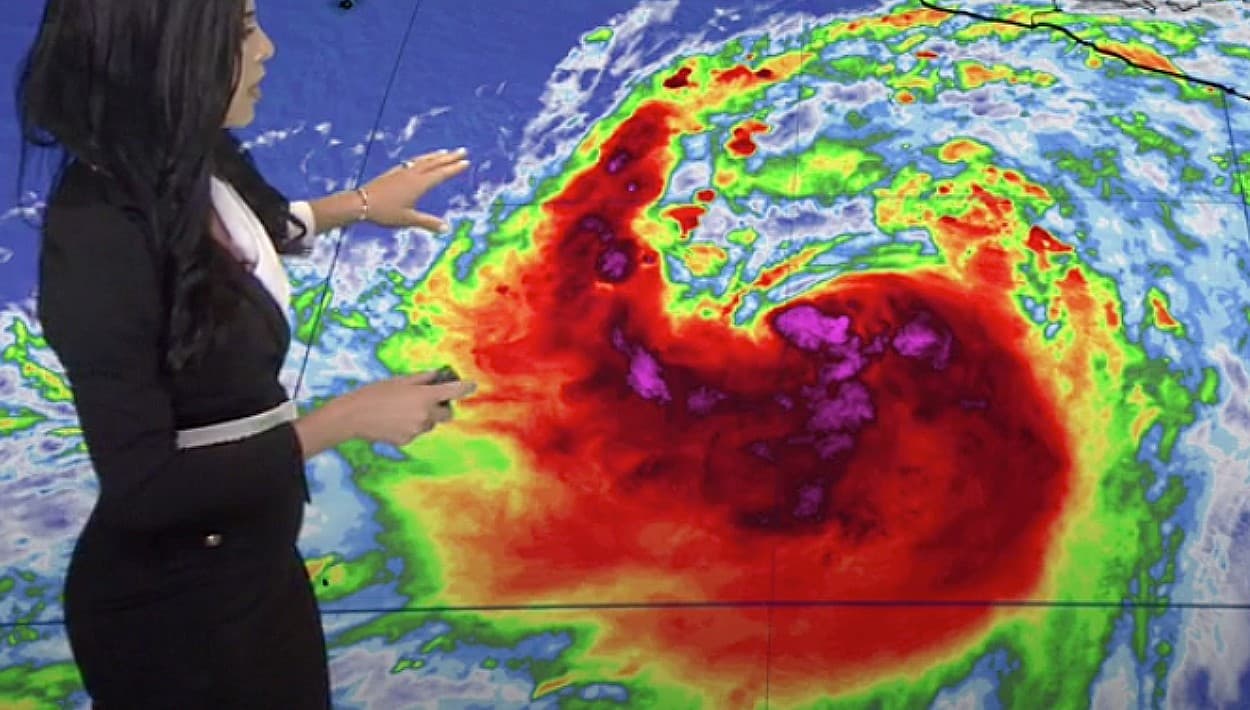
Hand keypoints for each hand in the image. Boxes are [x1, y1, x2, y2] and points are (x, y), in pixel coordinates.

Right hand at [344, 370, 477, 445]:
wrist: (353, 416)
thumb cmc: (375, 393)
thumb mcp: (400, 380)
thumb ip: (423, 378)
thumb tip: (438, 376)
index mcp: (425, 396)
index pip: (453, 392)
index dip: (465, 387)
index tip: (471, 385)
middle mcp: (425, 415)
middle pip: (447, 414)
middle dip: (441, 408)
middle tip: (429, 400)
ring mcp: (417, 430)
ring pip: (430, 424)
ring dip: (424, 417)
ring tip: (402, 410)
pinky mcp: (407, 440)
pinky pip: (416, 432)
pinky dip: (411, 426)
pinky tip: (394, 420)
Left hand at [362, 148, 470, 231]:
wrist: (360, 203)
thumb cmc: (385, 213)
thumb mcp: (408, 219)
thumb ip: (428, 223)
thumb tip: (446, 229)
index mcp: (419, 184)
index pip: (441, 174)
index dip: (454, 168)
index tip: (466, 162)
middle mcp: (412, 174)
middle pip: (434, 163)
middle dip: (449, 157)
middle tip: (462, 150)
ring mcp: (402, 171)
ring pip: (423, 160)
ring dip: (435, 156)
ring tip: (445, 152)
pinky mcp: (394, 172)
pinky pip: (413, 162)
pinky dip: (422, 159)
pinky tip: (421, 160)